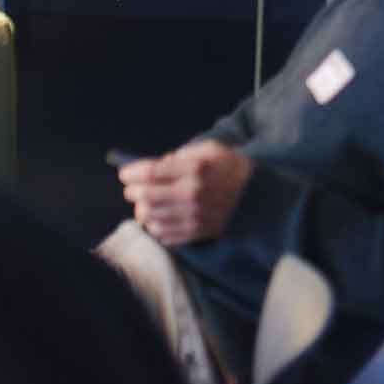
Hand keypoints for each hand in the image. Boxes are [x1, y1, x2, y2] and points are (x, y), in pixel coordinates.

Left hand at [121, 140, 253, 245]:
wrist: (258, 199)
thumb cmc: (233, 169)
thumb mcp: (213, 149)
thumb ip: (184, 153)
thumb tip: (160, 164)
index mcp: (195, 169)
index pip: (151, 173)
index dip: (131, 173)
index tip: (125, 173)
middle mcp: (191, 194)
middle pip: (145, 196)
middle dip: (133, 191)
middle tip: (134, 188)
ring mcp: (192, 216)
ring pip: (149, 217)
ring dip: (142, 210)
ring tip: (146, 204)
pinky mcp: (195, 233)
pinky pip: (162, 234)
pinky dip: (155, 226)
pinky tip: (160, 218)